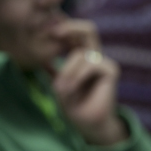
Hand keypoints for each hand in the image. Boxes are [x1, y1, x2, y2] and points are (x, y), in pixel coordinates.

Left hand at [47, 19, 127, 145]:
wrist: (87, 123)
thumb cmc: (72, 104)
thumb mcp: (58, 82)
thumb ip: (53, 67)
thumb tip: (40, 54)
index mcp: (82, 56)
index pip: (75, 35)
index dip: (63, 28)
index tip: (47, 31)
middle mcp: (94, 56)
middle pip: (88, 30)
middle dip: (71, 27)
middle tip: (54, 32)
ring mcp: (103, 62)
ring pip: (81, 55)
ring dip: (68, 71)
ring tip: (61, 89)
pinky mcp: (111, 70)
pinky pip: (91, 64)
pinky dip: (77, 76)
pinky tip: (71, 88)